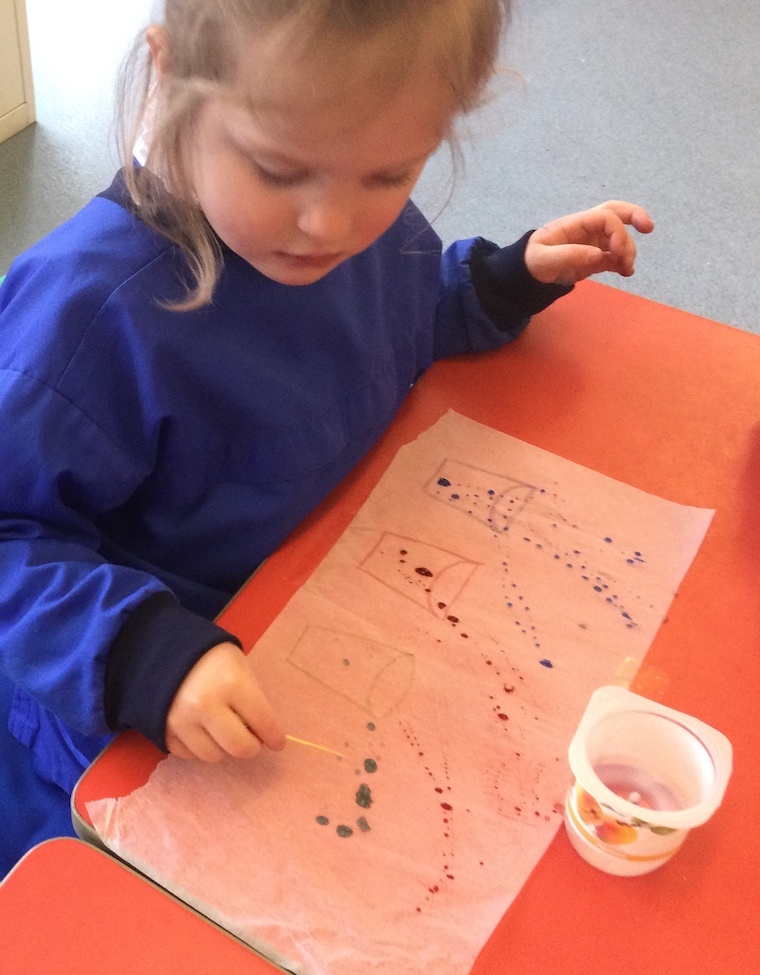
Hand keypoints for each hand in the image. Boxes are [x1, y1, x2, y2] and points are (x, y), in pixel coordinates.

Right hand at [165, 642, 285, 760]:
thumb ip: (253, 699)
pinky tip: (202, 730)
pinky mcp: (164, 732)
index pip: (263, 722)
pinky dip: (200, 747)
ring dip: (223, 748)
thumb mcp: (240, 667)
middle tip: (252, 739)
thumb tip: (263, 732)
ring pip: (214, 756)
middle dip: (251, 747)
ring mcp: (182, 721)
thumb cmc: (211, 658)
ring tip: (223, 730)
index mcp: (231, 684)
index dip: (274, 737)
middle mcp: (206, 706)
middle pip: (239, 747)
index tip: (277, 743)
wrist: (164, 653)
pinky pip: (190, 755)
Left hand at [524, 200, 653, 286]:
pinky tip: (627, 272)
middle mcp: (587, 229)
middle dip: (635, 216)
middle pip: (616, 213)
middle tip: (649, 228)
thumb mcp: (544, 259)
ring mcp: (592, 243)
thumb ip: (569, 255)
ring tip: (627, 269)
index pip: (605, 217)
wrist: (526, 275)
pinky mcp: (593, 258)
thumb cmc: (531, 262)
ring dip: (628, 250)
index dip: (618, 231)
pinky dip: (623, 263)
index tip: (619, 253)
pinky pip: (613, 256)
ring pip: (618, 238)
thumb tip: (598, 254)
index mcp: (576, 224)